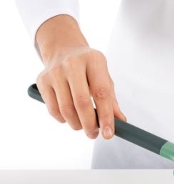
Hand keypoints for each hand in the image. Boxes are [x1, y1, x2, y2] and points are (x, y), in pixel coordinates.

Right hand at [35, 15, 125, 138]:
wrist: (63, 49)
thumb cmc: (89, 68)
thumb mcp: (104, 78)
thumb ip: (111, 100)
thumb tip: (120, 121)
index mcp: (94, 61)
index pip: (102, 93)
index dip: (106, 116)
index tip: (108, 134)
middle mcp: (72, 64)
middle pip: (81, 102)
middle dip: (89, 124)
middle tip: (94, 134)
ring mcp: (55, 72)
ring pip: (66, 109)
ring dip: (77, 124)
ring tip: (84, 126)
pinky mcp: (42, 80)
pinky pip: (53, 109)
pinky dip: (64, 120)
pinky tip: (70, 117)